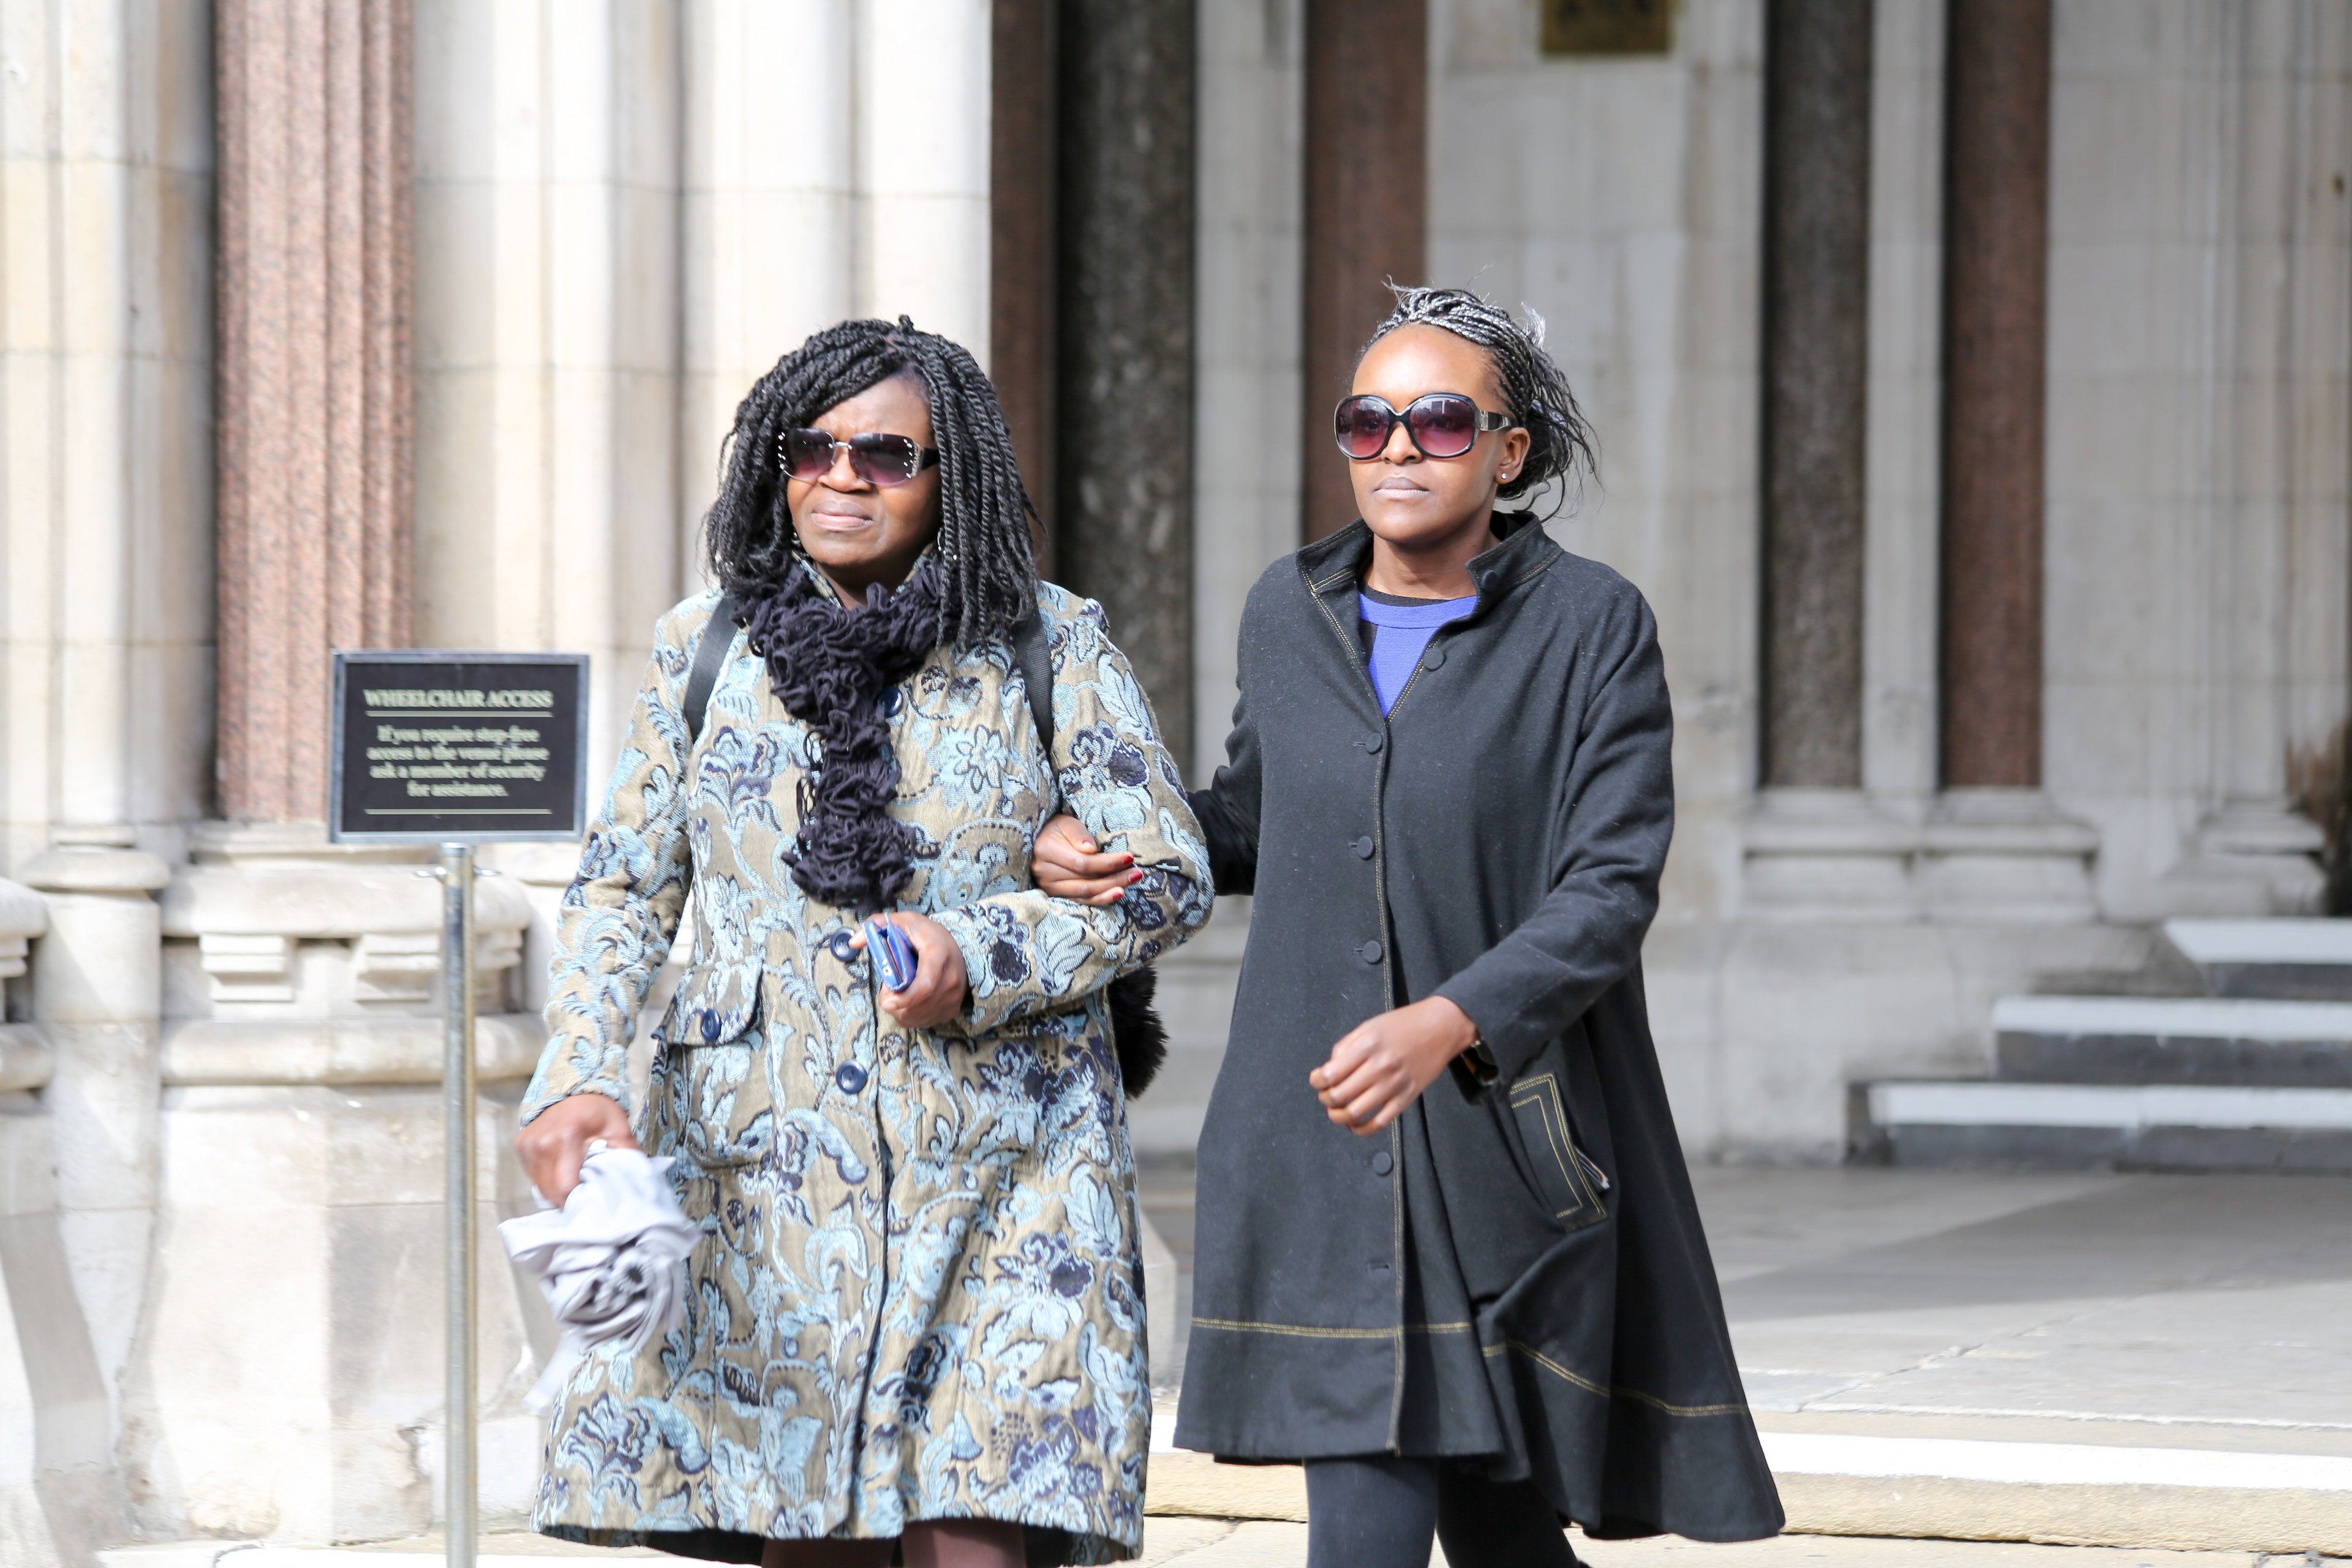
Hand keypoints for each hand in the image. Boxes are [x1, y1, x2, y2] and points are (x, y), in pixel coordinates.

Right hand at [514, 1092, 637, 1205]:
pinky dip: (547, 1179)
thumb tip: (631, 1186)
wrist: (573, 1090)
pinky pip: (533, 1175)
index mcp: (567, 1137)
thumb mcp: (619, 1129)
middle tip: (584, 1196)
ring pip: (540, 1186)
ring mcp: (527, 1144)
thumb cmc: (599, 1111)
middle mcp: (542, 1142)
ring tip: (573, 1182)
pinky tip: (561, 1170)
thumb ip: (626, 1156)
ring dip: (556, 1190)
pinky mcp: (520, 1145)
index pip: (566, 1187)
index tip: (591, 1202)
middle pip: (551, 1191)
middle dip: (568, 1200)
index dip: (579, 1200)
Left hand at [853, 912, 969, 1028]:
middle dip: (894, 1005)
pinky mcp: (952, 1010)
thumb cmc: (927, 934)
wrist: (954, 947)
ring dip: (900, 1011)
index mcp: (939, 955)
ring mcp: (954, 997)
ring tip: (896, 996)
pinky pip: (924, 1022)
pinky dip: (910, 1017)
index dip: (904, 998)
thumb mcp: (904, 922)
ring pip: (918, 1017)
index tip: (886, 1000)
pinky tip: (908, 1003)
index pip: (925, 985)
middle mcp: (951, 979)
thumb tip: (854, 942)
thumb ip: (877, 925)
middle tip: (886, 993)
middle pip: (917, 1006)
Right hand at [1032, 813, 1139, 905]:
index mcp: (1045, 851)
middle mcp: (1045, 873)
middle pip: (1086, 881)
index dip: (1107, 863)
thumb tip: (1091, 850)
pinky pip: (1081, 901)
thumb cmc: (1057, 829)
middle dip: (1114, 878)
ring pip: (1085, 894)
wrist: (1040, 840)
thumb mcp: (1067, 823)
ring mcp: (1049, 887)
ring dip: (1111, 889)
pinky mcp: (1056, 895)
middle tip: (1137, 873)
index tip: (1129, 858)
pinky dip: (1101, 899)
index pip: (1082, 863)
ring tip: (1131, 881)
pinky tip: (1118, 893)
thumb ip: (1079, 834)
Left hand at [1308, 997, 1480, 1135]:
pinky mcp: (1406, 1097)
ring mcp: (1394, 1085)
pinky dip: (1363, 1129)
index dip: (1317, 1081)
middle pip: (1340, 1095)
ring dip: (1338, 1116)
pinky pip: (1381, 1122)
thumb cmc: (1405, 1024)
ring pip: (1356, 1113)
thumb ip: (1346, 1046)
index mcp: (1367, 1046)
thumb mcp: (1369, 1026)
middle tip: (1325, 1095)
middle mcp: (1380, 1067)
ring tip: (1335, 1111)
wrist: (1441, 1028)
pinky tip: (1355, 1125)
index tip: (1316, 1080)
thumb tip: (1330, 1068)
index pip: (1330, 1073)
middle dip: (1325, 1098)